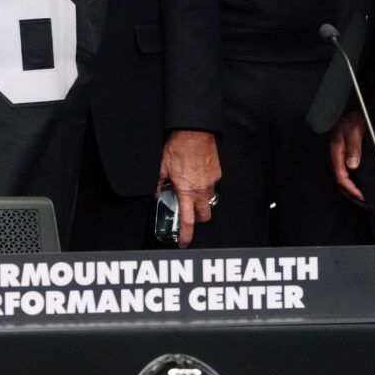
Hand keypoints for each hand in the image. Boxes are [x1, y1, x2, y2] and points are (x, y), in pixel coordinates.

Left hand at [157, 130, 219, 245]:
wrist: (194, 133)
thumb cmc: (178, 148)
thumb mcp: (162, 167)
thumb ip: (160, 183)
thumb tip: (157, 191)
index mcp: (186, 192)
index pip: (188, 221)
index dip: (186, 235)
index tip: (184, 242)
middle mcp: (201, 191)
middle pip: (204, 216)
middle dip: (198, 218)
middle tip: (189, 213)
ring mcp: (211, 183)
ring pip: (208, 200)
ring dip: (200, 200)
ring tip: (191, 189)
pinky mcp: (217, 174)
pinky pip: (212, 185)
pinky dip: (205, 185)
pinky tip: (197, 175)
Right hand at [328, 110, 368, 204]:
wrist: (353, 111)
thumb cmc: (353, 119)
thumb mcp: (354, 130)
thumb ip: (353, 147)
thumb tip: (352, 165)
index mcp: (336, 152)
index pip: (341, 177)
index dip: (351, 189)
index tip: (362, 197)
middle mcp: (337, 158)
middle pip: (340, 183)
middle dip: (352, 195)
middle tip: (365, 204)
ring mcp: (340, 158)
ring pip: (343, 180)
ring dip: (352, 192)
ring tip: (365, 201)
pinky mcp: (345, 157)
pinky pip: (347, 175)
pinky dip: (354, 185)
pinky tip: (362, 188)